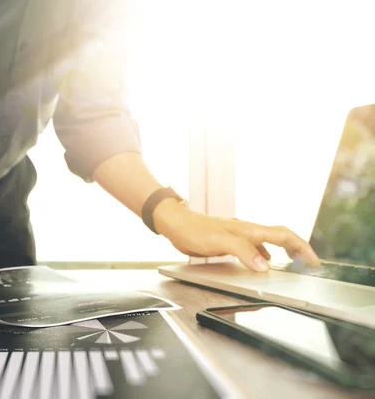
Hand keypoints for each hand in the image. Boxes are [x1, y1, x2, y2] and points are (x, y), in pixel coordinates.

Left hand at [154, 199, 320, 271]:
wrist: (175, 224)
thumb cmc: (194, 230)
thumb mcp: (220, 241)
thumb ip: (243, 251)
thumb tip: (264, 265)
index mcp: (249, 229)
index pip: (283, 235)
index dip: (301, 247)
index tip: (314, 261)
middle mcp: (246, 231)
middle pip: (279, 237)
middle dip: (297, 248)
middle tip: (310, 262)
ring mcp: (238, 236)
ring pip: (266, 243)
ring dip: (281, 252)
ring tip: (291, 263)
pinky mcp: (228, 242)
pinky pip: (252, 248)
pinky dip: (262, 256)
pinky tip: (260, 263)